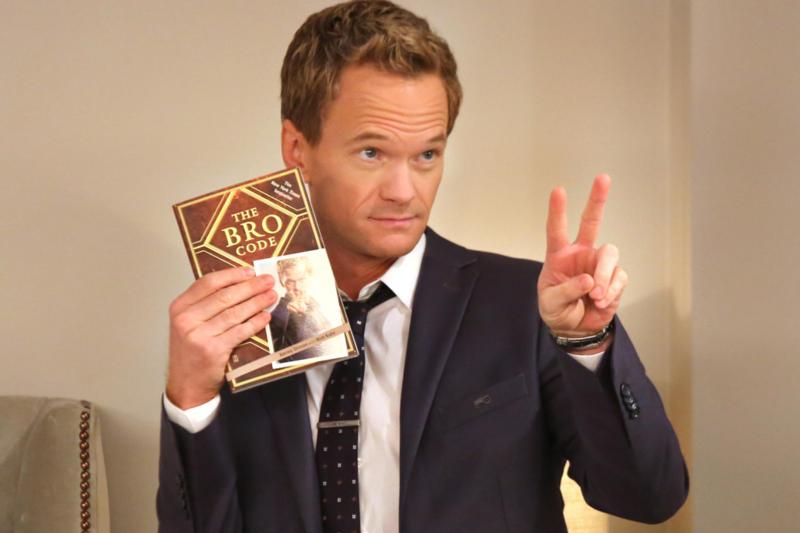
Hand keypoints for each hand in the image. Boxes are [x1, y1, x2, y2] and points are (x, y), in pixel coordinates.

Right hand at [166, 267, 276, 408]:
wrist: (186, 384)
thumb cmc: (191, 351)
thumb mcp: (189, 323)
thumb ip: (205, 305)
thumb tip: (238, 284)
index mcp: (180, 307)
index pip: (208, 283)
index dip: (232, 275)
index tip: (250, 271)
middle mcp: (186, 319)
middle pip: (224, 296)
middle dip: (250, 287)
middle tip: (267, 281)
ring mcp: (198, 335)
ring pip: (234, 312)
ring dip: (257, 302)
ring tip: (271, 296)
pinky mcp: (212, 350)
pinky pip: (239, 331)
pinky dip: (254, 323)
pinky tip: (265, 317)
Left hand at [537, 174, 627, 337]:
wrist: (575, 329)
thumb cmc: (557, 310)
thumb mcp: (551, 303)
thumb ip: (567, 290)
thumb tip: (589, 280)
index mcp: (559, 256)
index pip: (556, 230)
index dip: (557, 211)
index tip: (558, 191)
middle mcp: (581, 253)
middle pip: (591, 222)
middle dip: (597, 199)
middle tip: (603, 178)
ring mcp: (599, 264)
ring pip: (609, 253)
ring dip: (604, 275)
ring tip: (595, 296)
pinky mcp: (615, 278)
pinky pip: (619, 278)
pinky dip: (610, 292)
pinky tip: (600, 302)